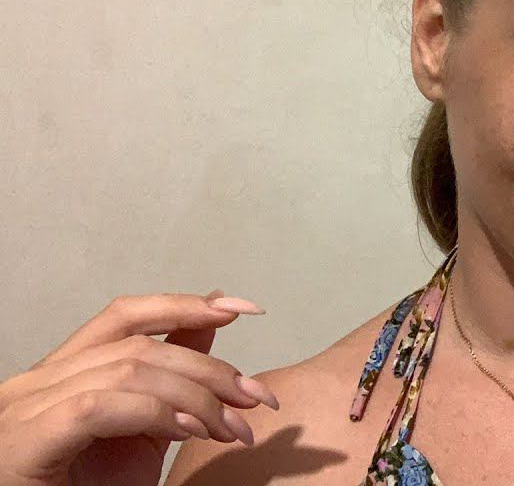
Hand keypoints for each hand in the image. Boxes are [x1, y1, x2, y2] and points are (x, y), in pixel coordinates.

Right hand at [0, 289, 279, 485]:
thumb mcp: (143, 428)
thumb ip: (170, 377)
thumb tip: (212, 321)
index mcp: (61, 372)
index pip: (125, 316)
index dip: (185, 306)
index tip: (243, 309)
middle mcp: (38, 381)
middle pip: (139, 347)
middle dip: (210, 370)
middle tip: (256, 398)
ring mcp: (26, 407)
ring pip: (128, 373)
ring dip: (195, 399)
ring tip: (231, 429)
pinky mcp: (28, 438)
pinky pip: (98, 407)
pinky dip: (153, 414)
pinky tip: (187, 433)